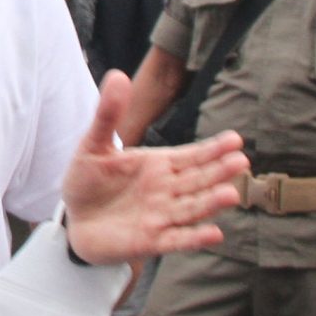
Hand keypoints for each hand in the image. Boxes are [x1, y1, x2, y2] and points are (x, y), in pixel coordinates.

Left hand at [60, 71, 248, 263]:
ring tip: (232, 194)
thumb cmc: (88, 182)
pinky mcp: (150, 241)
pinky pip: (176, 239)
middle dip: (219, 171)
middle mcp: (167, 190)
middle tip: (241, 161)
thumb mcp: (93, 145)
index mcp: (159, 165)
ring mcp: (161, 216)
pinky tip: (215, 233)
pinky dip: (194, 237)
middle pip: (199, 180)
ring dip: (212, 202)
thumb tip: (118, 75)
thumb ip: (108, 115)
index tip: (236, 140)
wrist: (74, 221)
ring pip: (192, 208)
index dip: (213, 149)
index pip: (193, 156)